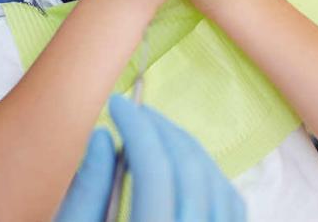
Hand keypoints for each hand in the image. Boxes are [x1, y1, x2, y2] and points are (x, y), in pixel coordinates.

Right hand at [56, 95, 245, 221]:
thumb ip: (86, 193)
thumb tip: (104, 137)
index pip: (156, 176)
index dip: (140, 131)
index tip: (118, 106)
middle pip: (192, 176)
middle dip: (164, 132)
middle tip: (135, 113)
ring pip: (218, 188)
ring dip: (188, 150)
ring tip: (154, 134)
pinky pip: (231, 210)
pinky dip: (210, 176)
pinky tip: (182, 165)